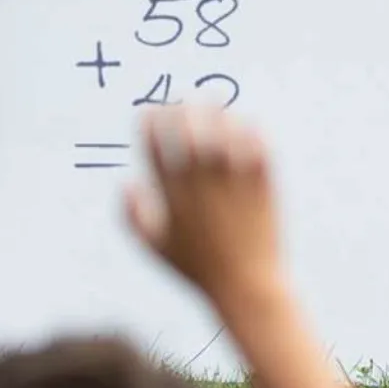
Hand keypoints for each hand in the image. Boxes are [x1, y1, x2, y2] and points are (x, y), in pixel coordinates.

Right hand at [126, 107, 284, 307]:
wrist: (248, 287)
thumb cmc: (199, 269)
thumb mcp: (156, 248)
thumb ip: (132, 217)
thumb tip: (126, 182)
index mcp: (171, 195)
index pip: (153, 143)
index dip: (150, 120)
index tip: (151, 112)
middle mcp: (201, 182)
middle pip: (188, 127)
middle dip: (184, 108)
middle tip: (188, 100)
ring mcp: (233, 180)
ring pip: (222, 128)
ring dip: (217, 113)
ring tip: (217, 107)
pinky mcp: (262, 182)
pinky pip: (255, 142)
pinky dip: (248, 128)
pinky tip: (245, 125)